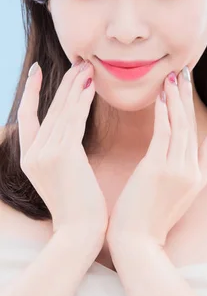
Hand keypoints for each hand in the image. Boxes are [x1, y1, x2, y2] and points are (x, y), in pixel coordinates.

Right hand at [17, 58, 108, 236]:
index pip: (27, 116)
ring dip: (76, 87)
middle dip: (65, 84)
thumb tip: (72, 135)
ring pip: (62, 111)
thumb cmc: (80, 207)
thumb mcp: (64, 176)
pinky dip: (83, 101)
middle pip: (48, 108)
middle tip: (80, 63)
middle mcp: (32, 153)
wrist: (81, 233)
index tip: (39, 70)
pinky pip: (74, 120)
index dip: (33, 91)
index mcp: (29, 158)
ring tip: (89, 68)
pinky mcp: (61, 154)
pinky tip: (91, 87)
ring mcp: (44, 153)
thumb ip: (62, 153)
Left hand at [106, 66, 206, 248]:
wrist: (137, 245)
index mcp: (198, 178)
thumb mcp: (169, 196)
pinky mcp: (159, 170)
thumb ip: (173, 172)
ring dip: (176, 98)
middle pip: (195, 125)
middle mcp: (193, 172)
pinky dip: (163, 113)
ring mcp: (178, 171)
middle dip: (190, 96)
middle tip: (185, 71)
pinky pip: (163, 134)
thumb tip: (166, 153)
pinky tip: (161, 97)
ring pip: (180, 126)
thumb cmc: (146, 221)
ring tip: (172, 76)